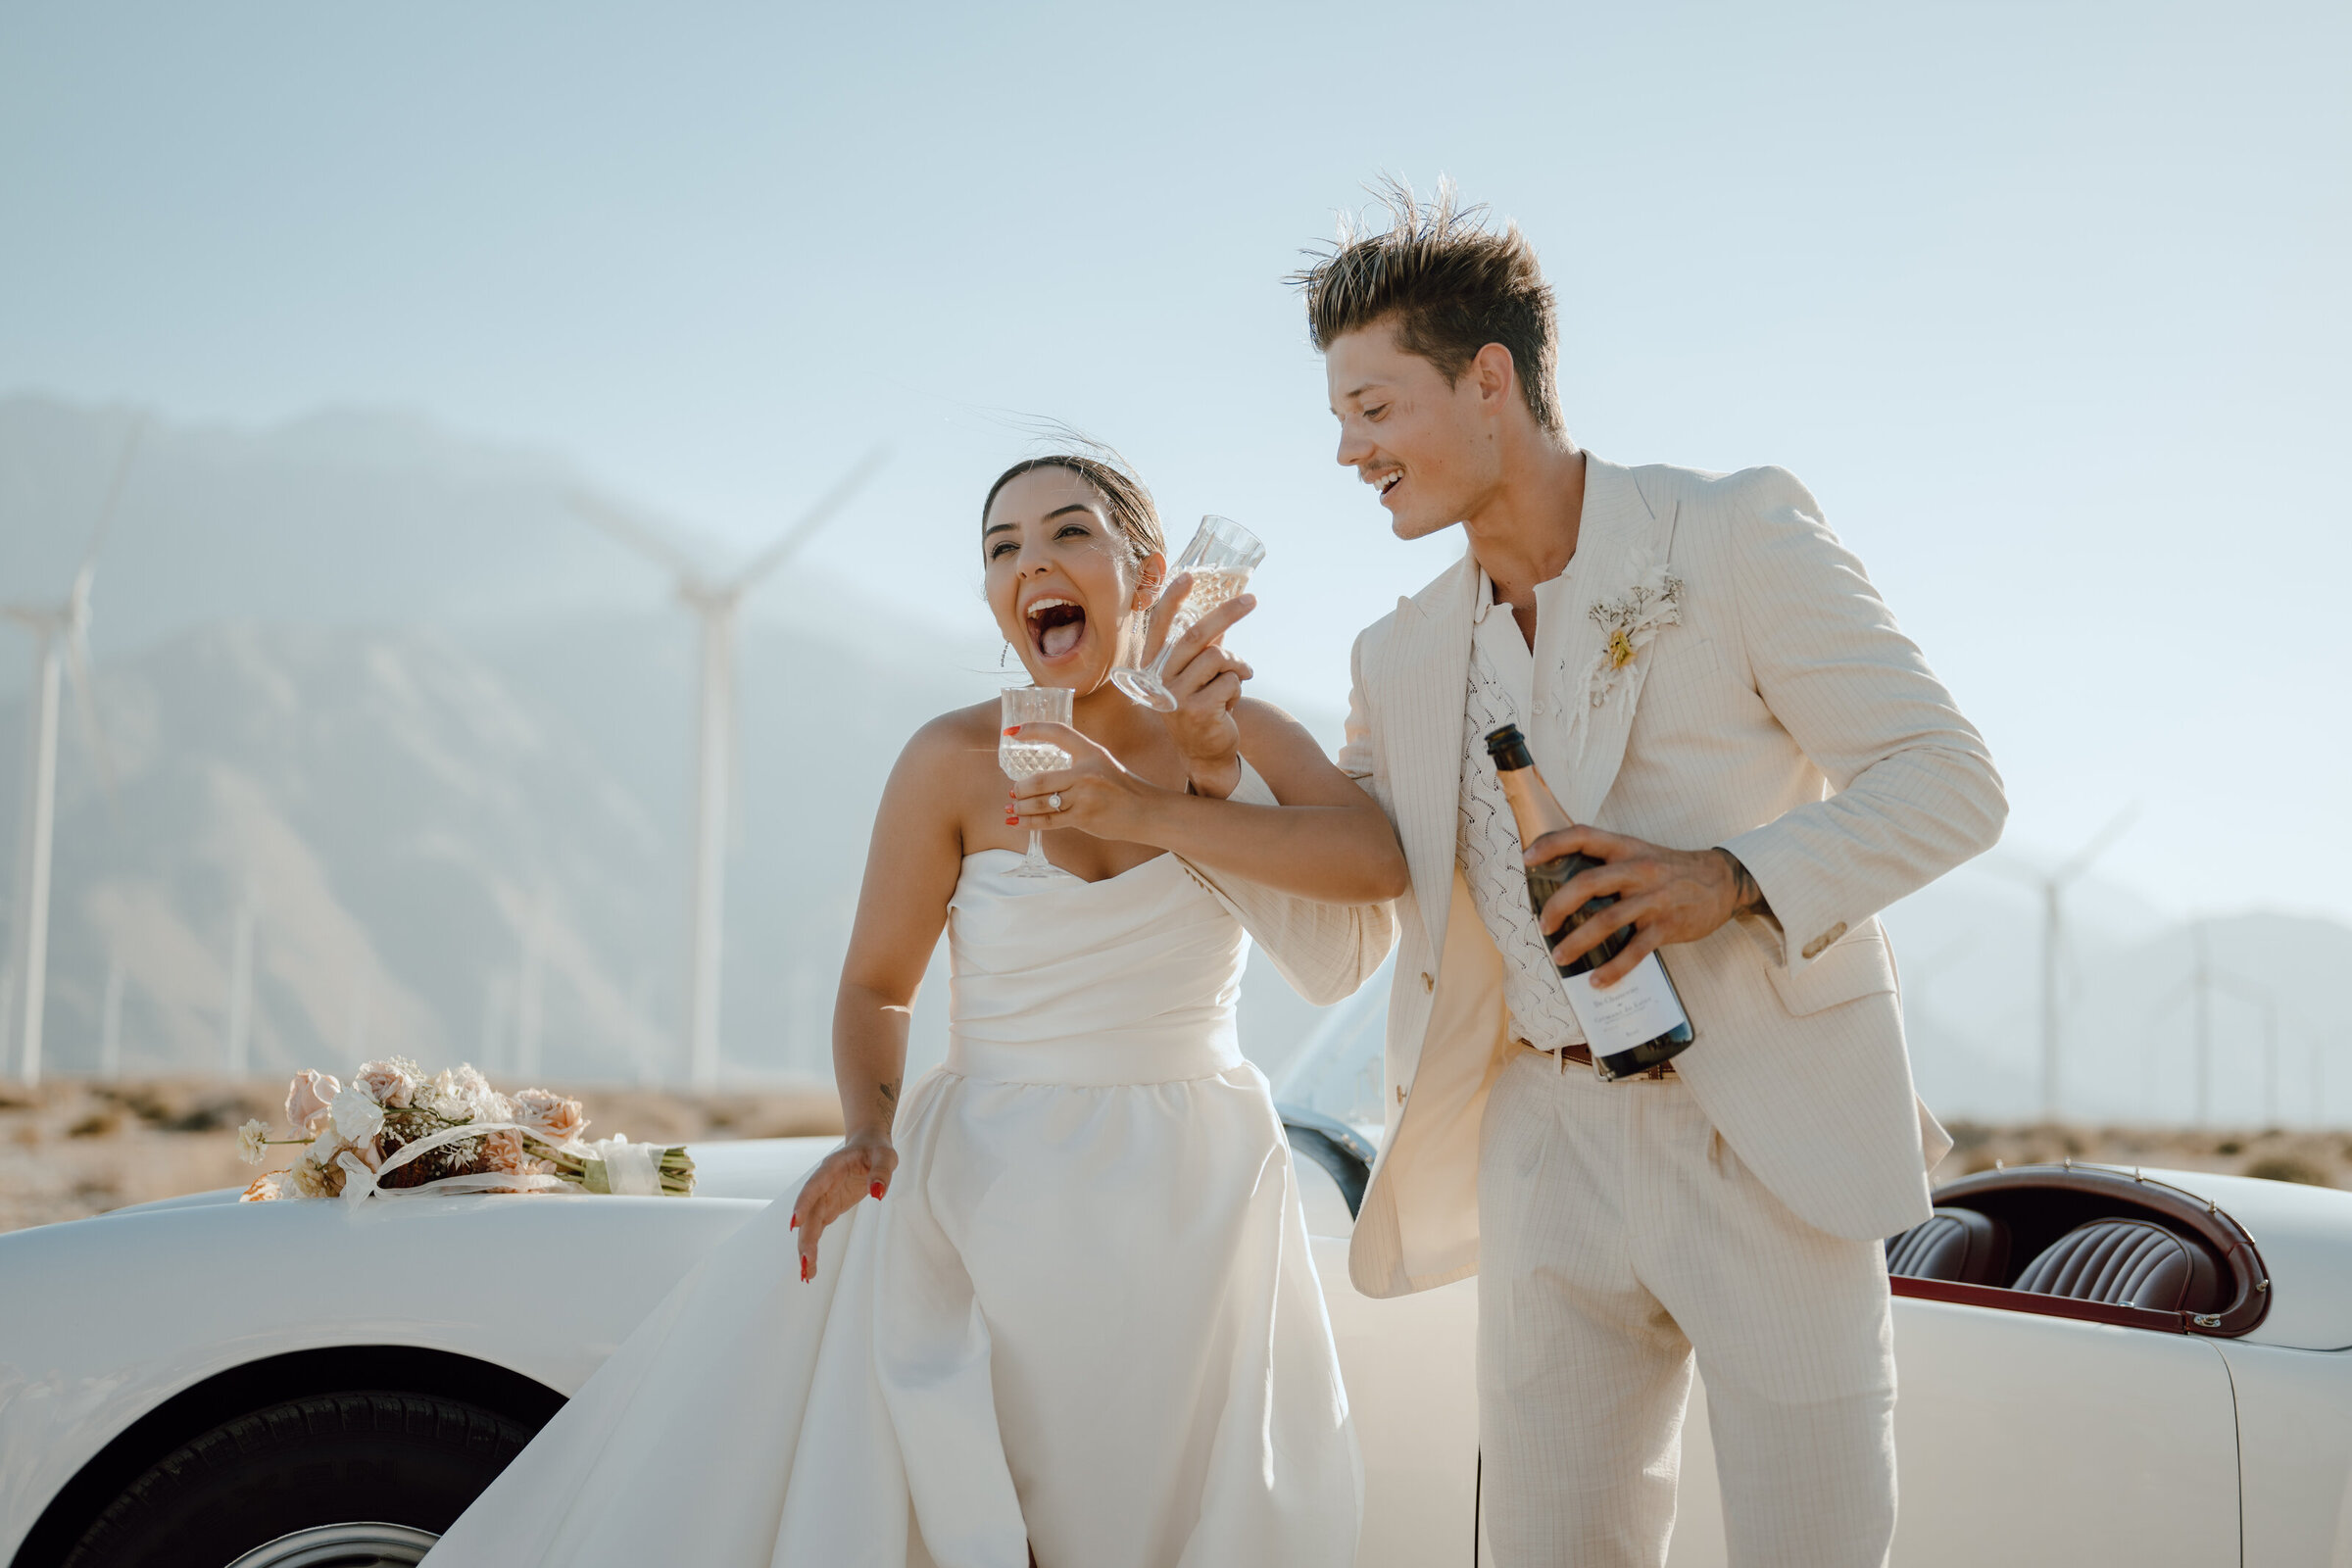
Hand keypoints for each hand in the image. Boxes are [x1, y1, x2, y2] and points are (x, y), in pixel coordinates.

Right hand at [791, 1132, 895, 1283]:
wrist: (866, 1145)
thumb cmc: (876, 1150)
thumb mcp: (885, 1156)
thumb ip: (882, 1172)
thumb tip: (878, 1193)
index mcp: (831, 1168)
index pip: (814, 1186)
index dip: (803, 1203)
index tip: (795, 1223)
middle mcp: (821, 1185)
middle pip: (809, 1214)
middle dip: (806, 1238)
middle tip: (806, 1262)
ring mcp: (823, 1198)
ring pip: (810, 1226)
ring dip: (806, 1249)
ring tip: (806, 1275)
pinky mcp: (828, 1209)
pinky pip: (816, 1231)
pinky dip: (813, 1249)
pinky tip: (810, 1268)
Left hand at [1006, 721, 1151, 840]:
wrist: (1147, 811)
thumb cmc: (1123, 787)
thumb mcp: (1102, 763)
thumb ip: (1077, 764)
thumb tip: (1044, 776)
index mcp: (1091, 752)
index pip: (1058, 732)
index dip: (1033, 729)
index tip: (1012, 732)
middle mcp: (1086, 773)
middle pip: (1039, 780)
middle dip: (1020, 789)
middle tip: (1013, 792)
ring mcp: (1084, 797)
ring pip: (1041, 803)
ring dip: (1021, 807)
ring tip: (1011, 807)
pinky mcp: (1083, 818)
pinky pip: (1049, 821)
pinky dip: (1029, 823)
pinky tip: (1016, 822)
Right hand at [1143, 573, 1257, 796]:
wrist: (1204, 754)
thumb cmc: (1202, 705)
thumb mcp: (1197, 674)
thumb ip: (1204, 647)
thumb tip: (1225, 610)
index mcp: (1154, 665)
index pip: (1160, 625)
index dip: (1173, 599)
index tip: (1188, 576)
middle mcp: (1159, 679)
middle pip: (1197, 635)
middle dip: (1228, 614)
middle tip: (1252, 600)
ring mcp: (1175, 696)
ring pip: (1219, 658)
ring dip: (1236, 667)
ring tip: (1236, 681)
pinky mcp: (1196, 711)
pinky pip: (1230, 682)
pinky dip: (1238, 689)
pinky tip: (1228, 706)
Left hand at [1524, 827, 1742, 985]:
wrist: (1722, 881)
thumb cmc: (1670, 869)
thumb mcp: (1640, 854)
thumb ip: (1607, 864)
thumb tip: (1563, 884)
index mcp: (1626, 847)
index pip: (1583, 835)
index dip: (1551, 843)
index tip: (1526, 858)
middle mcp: (1638, 870)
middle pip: (1587, 883)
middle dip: (1558, 906)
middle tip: (1543, 925)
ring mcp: (1653, 898)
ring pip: (1607, 921)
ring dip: (1578, 942)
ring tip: (1560, 957)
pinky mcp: (1667, 925)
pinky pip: (1635, 951)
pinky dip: (1613, 969)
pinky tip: (1596, 981)